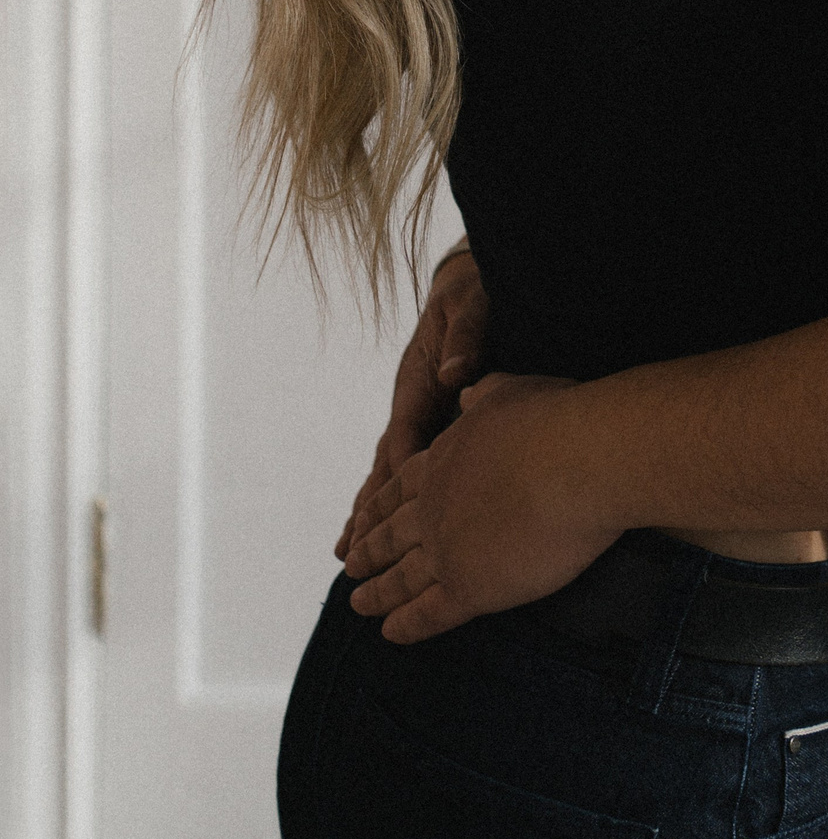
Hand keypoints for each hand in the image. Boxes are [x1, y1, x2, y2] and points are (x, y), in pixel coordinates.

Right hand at [334, 244, 490, 562]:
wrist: (465, 284)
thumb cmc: (471, 295)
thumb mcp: (472, 306)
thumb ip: (465, 338)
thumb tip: (455, 374)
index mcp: (417, 382)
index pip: (405, 437)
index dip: (400, 477)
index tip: (397, 516)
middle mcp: (409, 403)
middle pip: (385, 465)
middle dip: (368, 510)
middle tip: (348, 554)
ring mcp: (415, 413)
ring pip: (389, 471)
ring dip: (369, 511)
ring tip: (345, 553)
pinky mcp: (428, 417)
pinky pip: (407, 464)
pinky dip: (391, 496)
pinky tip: (380, 527)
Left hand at [341, 371, 616, 642]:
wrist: (578, 461)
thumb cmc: (554, 420)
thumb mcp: (510, 392)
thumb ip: (483, 395)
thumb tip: (465, 392)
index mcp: (442, 461)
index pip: (400, 489)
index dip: (380, 506)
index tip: (362, 518)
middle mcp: (433, 507)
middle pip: (391, 535)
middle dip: (369, 550)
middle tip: (350, 565)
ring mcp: (445, 549)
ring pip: (401, 578)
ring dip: (378, 593)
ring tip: (358, 605)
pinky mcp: (469, 588)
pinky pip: (429, 613)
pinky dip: (407, 625)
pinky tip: (390, 633)